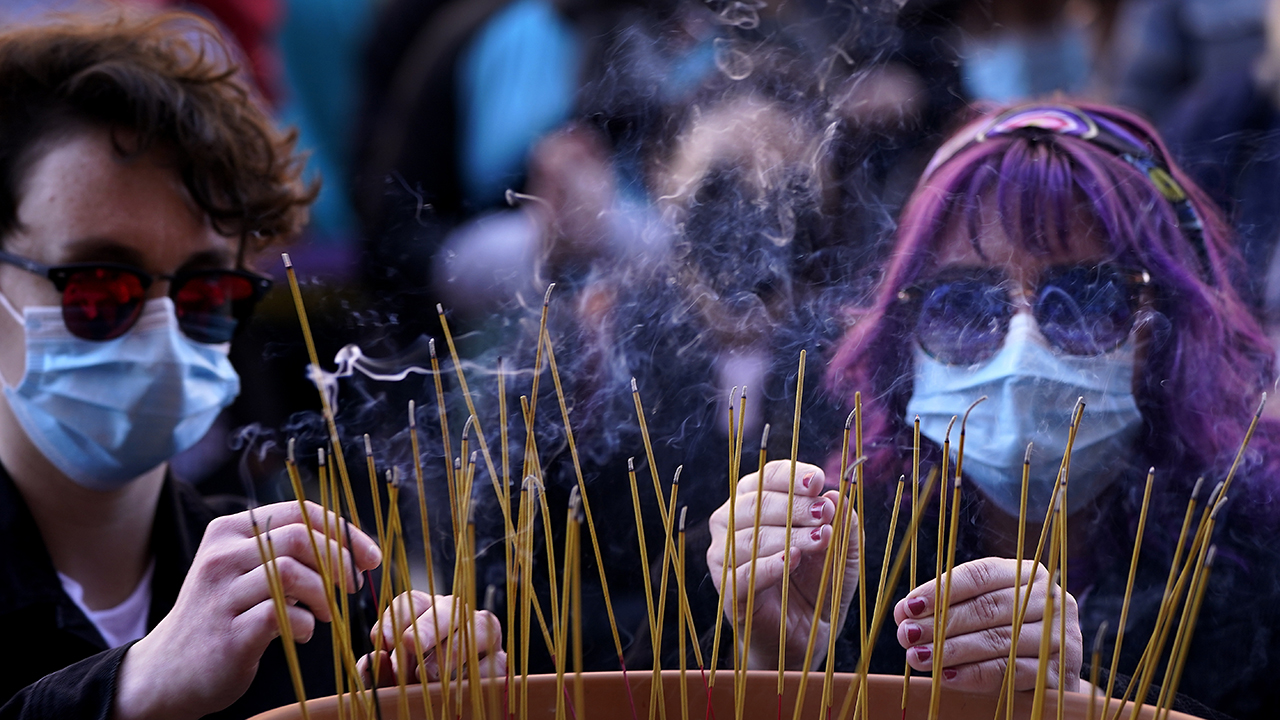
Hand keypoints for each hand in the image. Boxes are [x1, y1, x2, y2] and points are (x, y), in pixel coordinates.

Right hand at [114, 501, 381, 719]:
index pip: (299, 512)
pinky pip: (282, 614)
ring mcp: (221, 594)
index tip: (369, 555)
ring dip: (324, 594)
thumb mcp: (243, 570)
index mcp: (228, 531)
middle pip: (300, 538)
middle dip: (340, 560)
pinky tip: (304, 633)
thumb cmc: (221, 615)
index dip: (342, 530)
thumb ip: (283, 551)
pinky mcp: (228, 633)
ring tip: (327, 613)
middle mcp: (221, 556)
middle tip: (354, 585)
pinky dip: (305, 623)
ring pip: (293, 573)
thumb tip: (349, 546)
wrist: (167, 672)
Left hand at [359, 591, 506, 684]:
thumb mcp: (394, 681)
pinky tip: (457, 687)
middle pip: (449, 606)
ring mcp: (483, 636)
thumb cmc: (415, 687)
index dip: (397, 617)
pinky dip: (476, 673)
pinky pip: (495, 660)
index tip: (381, 640)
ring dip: (453, 648)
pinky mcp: (501, 662)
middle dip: (428, 624)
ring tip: (429, 675)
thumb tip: (372, 660)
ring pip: (479, 625)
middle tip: (409, 644)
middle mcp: (457, 617)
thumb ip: (380, 672)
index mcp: (425, 615)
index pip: (412, 603)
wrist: (446, 710)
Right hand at [707, 460, 857, 669]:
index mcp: (755, 502)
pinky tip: (794, 559)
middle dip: (795, 505)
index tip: (819, 481)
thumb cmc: (819, 581)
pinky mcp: (729, 591)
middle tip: (825, 514)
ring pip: (749, 535)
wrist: (808, 633)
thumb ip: (842, 520)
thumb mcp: (842, 547)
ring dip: (789, 534)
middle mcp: (732, 523)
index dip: (792, 475)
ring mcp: (725, 557)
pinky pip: (743, 573)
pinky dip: (769, 564)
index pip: (767, 477)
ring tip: (821, 539)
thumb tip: (836, 495)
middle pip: (757, 502)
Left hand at [893, 558, 1081, 691]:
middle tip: (907, 635)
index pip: (979, 575)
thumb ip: (947, 609)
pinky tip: (947, 676)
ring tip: (918, 657)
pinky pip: (1011, 671)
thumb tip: (905, 612)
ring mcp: (1060, 635)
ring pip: (997, 639)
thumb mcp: (979, 617)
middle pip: (987, 608)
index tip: (908, 607)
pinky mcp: (1063, 672)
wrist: (1047, 679)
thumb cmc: (1005, 638)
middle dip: (941, 622)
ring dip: (951, 650)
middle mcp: (1051, 599)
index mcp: (1028, 574)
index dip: (941, 590)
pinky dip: (974, 674)